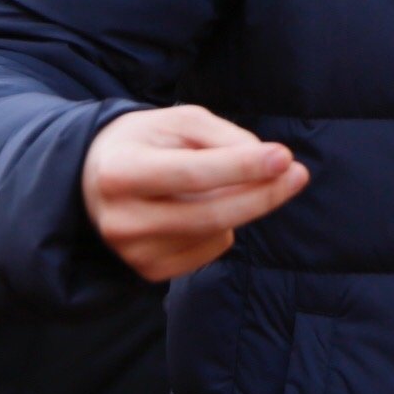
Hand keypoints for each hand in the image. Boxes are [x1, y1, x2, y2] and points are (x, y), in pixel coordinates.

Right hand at [82, 104, 309, 281]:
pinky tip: (204, 206)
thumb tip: (270, 164)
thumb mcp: (179, 121)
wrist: (96, 179)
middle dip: (262, 194)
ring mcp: (134, 253)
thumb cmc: (146, 141)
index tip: (284, 157)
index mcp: (120, 172)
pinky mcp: (148, 272)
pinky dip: (223, 227)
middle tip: (298, 174)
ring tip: (234, 181)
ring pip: (216, 232)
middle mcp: (122, 220)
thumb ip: (224, 137)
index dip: (242, 167)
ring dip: (242, 205)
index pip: (192, 173)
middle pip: (210, 213)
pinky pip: (210, 250)